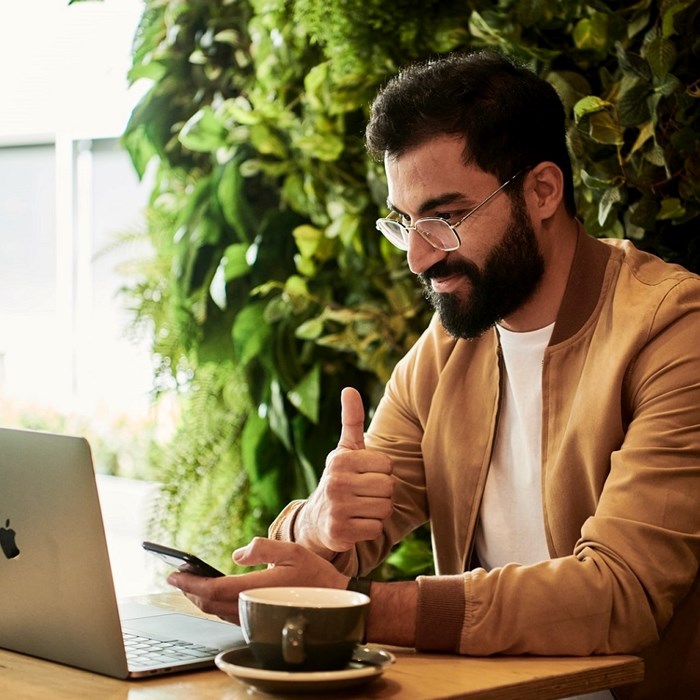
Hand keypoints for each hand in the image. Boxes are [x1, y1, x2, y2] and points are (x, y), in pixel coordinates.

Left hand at [167, 538, 347, 623]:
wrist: (335, 604)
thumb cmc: (315, 576)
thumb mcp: (291, 551)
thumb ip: (262, 548)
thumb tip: (237, 554)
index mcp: (257, 589)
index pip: (213, 589)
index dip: (190, 583)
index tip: (173, 574)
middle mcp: (252, 606)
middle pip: (209, 603)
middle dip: (189, 590)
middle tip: (176, 576)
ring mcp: (255, 616)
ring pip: (217, 612)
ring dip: (199, 598)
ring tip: (189, 582)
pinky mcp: (259, 620)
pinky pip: (228, 615)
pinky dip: (213, 605)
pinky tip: (211, 594)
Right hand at [298, 387, 393, 554]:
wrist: (316, 520)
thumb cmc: (340, 479)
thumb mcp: (345, 450)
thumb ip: (352, 420)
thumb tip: (349, 388)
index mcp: (340, 459)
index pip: (387, 465)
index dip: (382, 472)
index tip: (365, 475)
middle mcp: (335, 482)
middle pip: (389, 487)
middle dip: (382, 492)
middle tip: (364, 494)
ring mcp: (336, 508)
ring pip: (385, 508)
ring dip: (378, 511)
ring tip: (360, 508)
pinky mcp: (339, 532)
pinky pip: (376, 529)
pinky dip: (370, 529)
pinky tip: (356, 523)